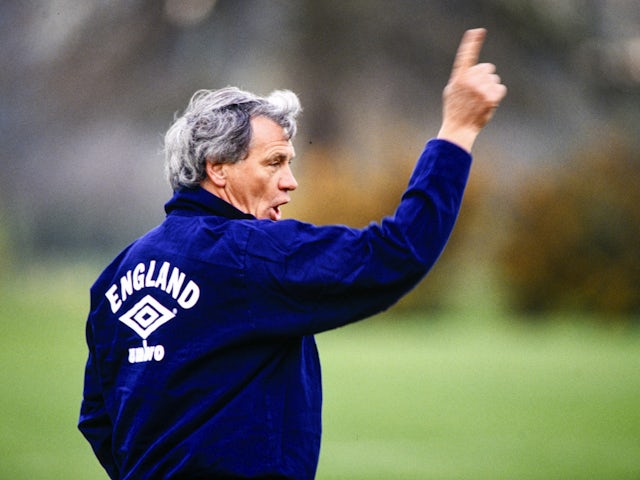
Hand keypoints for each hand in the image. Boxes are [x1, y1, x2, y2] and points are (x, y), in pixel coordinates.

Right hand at [437, 28, 506, 151]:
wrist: (459, 129)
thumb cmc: (454, 110)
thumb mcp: (451, 91)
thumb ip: (461, 77)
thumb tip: (473, 69)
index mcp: (458, 77)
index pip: (466, 56)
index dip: (472, 42)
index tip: (478, 32)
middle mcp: (470, 80)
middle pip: (487, 68)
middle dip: (485, 77)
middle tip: (477, 92)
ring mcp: (481, 88)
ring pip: (494, 79)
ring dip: (490, 88)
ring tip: (480, 101)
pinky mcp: (491, 96)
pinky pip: (500, 88)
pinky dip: (496, 95)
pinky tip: (488, 104)